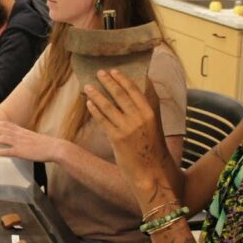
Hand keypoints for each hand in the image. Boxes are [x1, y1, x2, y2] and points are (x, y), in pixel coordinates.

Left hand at [0, 120, 62, 163]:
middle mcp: (17, 134)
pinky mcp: (21, 151)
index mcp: (19, 129)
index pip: (1, 123)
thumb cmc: (42, 143)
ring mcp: (19, 142)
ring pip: (0, 138)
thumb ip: (18, 135)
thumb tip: (9, 137)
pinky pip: (7, 151)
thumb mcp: (27, 135)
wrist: (53, 147)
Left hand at [84, 70, 168, 185]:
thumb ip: (147, 109)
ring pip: (108, 106)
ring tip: (88, 86)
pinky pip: (102, 120)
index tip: (114, 70)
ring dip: (96, 94)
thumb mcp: (155, 125)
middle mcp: (140, 118)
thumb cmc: (153, 149)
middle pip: (120, 94)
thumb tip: (139, 92)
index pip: (134, 90)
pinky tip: (89, 103)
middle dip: (108, 81)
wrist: (152, 172)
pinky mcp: (117, 138)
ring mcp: (128, 128)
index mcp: (151, 112)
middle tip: (99, 72)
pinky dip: (95, 110)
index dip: (122, 79)